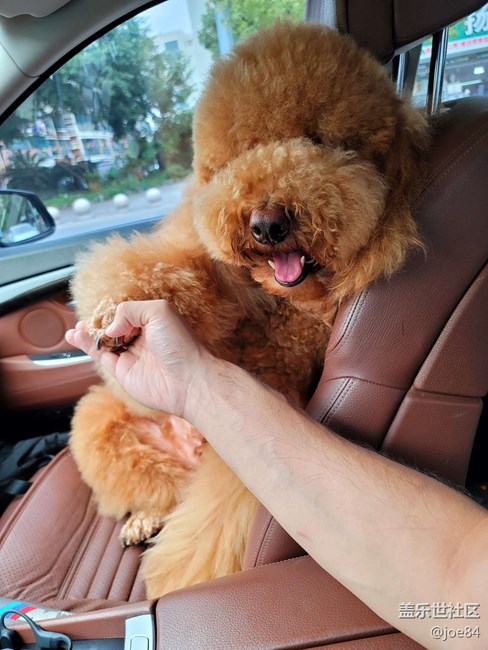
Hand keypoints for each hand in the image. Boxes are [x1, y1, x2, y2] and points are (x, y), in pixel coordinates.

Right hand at [65, 300, 206, 417]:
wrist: (188, 379)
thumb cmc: (180, 344)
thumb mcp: (158, 312)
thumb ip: (130, 310)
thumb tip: (111, 327)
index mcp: (152, 323)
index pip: (127, 314)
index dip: (113, 311)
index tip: (101, 308)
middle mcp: (142, 339)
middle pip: (114, 329)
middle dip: (98, 324)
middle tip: (85, 319)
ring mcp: (132, 356)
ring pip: (104, 343)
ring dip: (88, 334)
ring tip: (75, 329)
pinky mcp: (123, 372)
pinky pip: (102, 356)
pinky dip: (88, 346)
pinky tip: (78, 337)